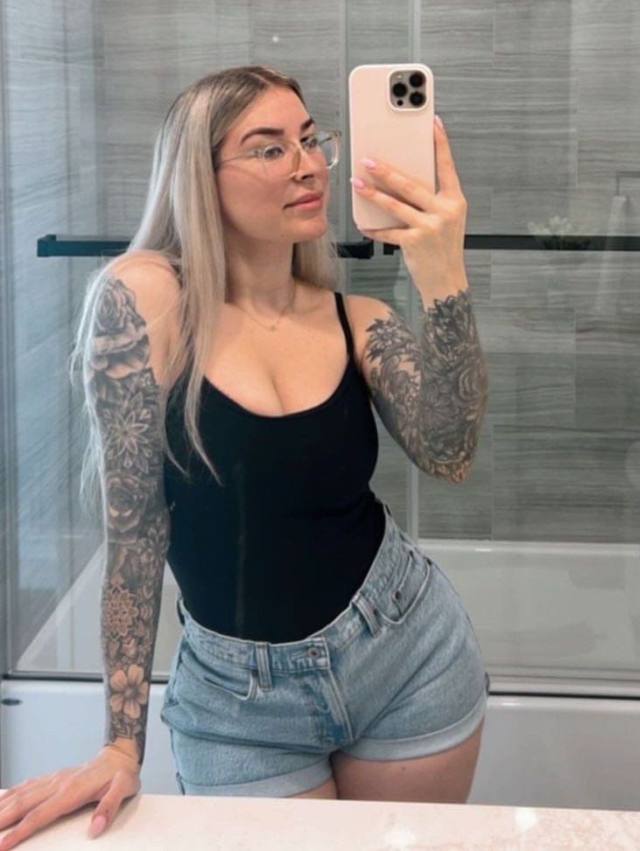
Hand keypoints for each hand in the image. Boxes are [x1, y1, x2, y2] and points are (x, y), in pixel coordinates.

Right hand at [0, 745, 140, 848]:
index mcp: (72, 790)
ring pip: (21, 793)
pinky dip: (11, 794)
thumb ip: (110, 807)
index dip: (20, 831)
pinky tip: (2, 801)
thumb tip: (96, 827)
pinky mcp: (53, 778)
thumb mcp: (124, 788)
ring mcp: (54, 779)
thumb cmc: (121, 774)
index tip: (3, 845)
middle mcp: (58, 784)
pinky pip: (27, 786)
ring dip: (2, 807)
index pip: (40, 815)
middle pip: (23, 804)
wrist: (120, 755)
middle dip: (2, 820)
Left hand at [352, 115, 468, 296]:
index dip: (440, 144)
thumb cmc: (444, 247)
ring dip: (373, 194)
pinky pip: (388, 231)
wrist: (446, 281)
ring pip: (395, 205)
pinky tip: (362, 223)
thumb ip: (432, 200)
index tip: (433, 123)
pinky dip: (374, 228)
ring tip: (357, 183)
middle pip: (411, 184)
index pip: (447, 166)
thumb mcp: (447, 219)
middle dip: (386, 171)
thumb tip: (403, 180)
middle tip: (368, 160)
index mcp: (455, 201)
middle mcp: (445, 211)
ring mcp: (429, 227)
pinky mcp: (414, 242)